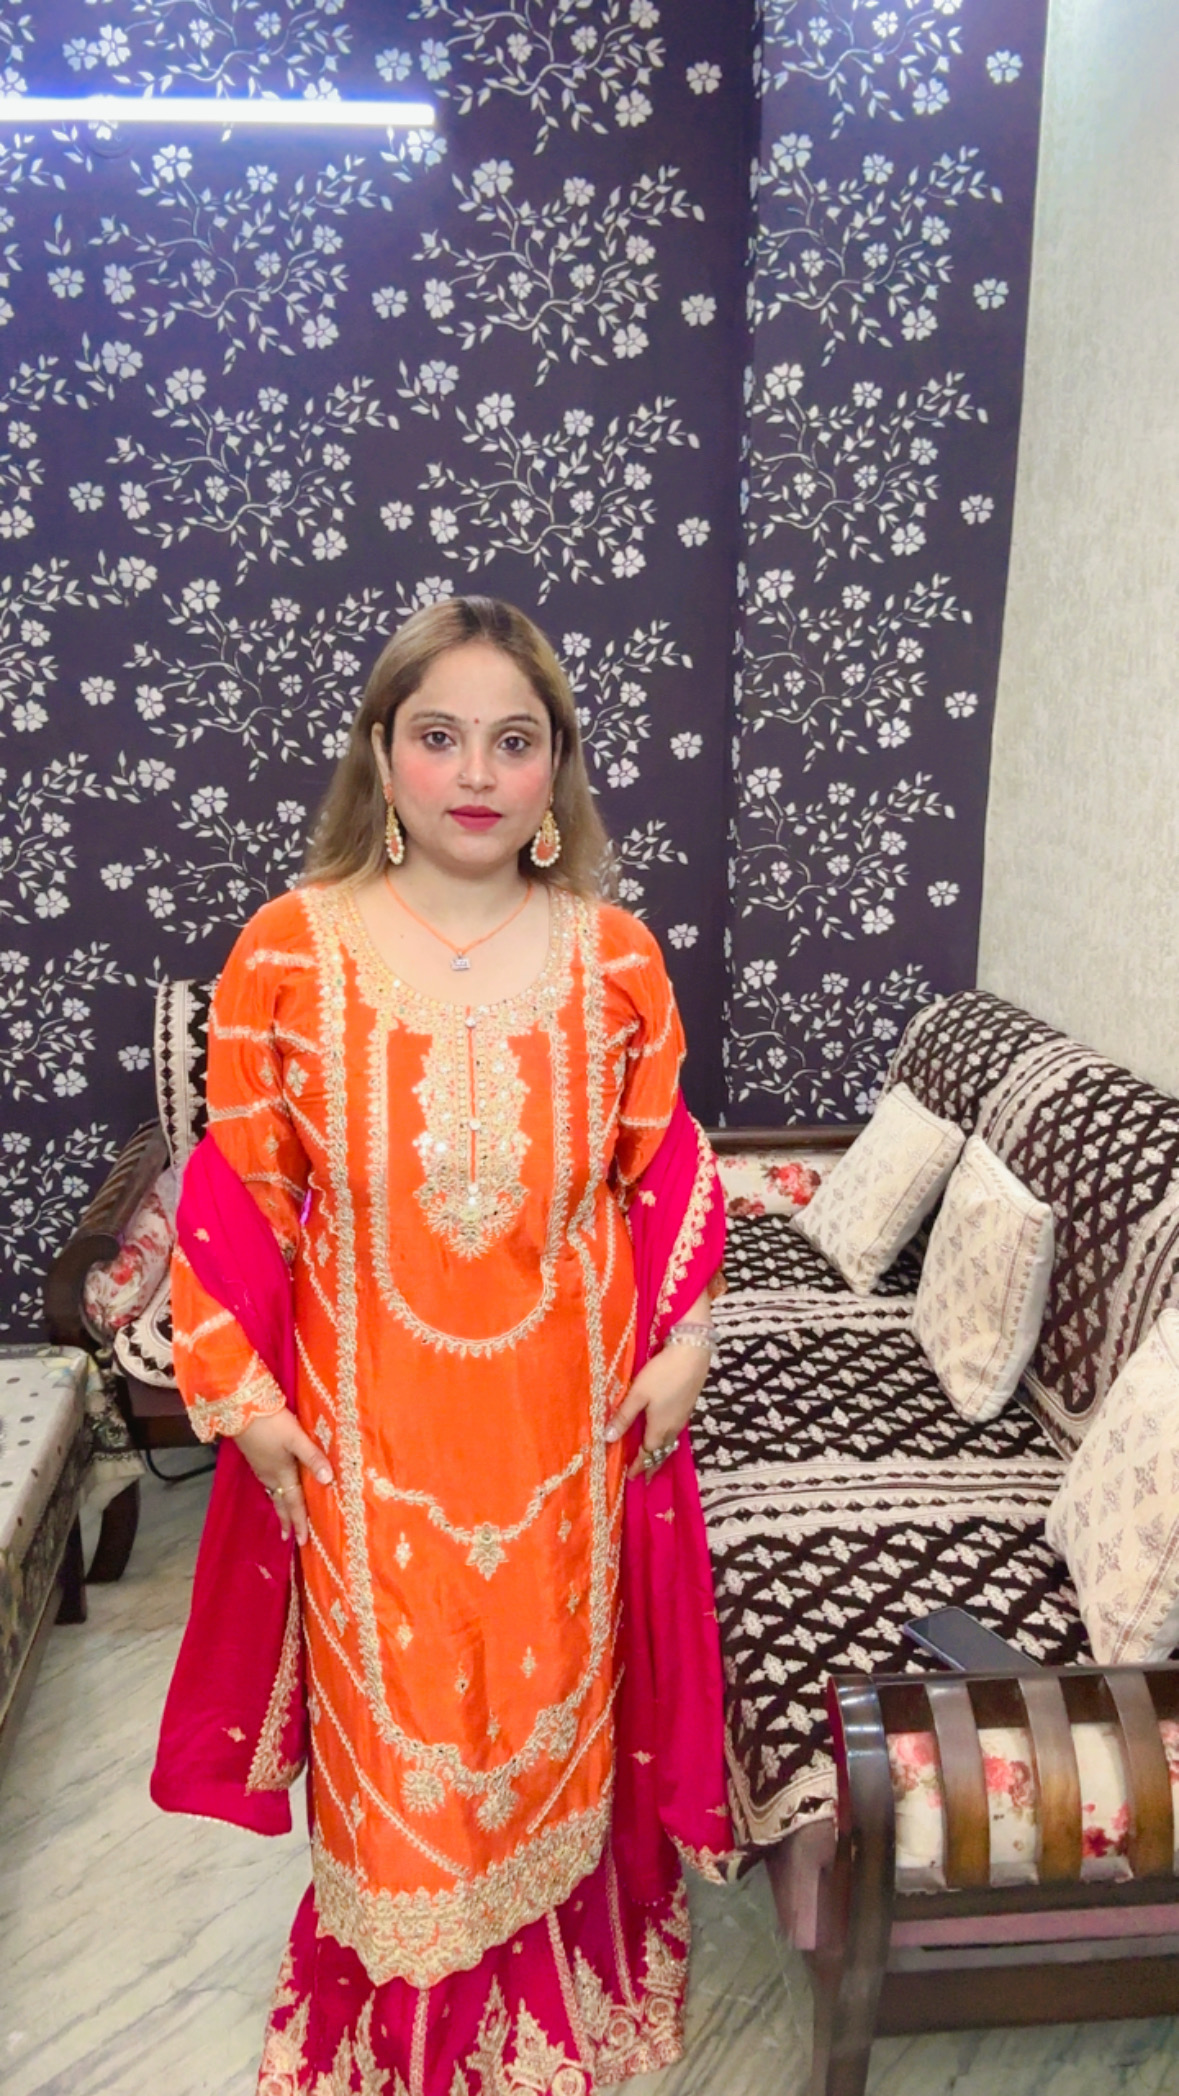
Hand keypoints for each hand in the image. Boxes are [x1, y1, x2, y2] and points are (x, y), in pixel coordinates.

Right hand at [235, 1409, 333, 1545]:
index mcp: (282, 1473)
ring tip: (284, 1517)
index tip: (302, 1542)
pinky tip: (274, 1486)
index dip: (299, 1522)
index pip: (293, 1503)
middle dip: (287, 1520)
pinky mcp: (255, 1457)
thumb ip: (312, 1457)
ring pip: (272, 1492)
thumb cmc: (271, 1423)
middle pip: (280, 1502)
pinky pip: (266, 1482)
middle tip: (289, 1537)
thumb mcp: (296, 1438)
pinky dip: (273, 1492)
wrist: (240, 1409)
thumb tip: (329, 1480)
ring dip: (280, 1507)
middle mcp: (270, 1474)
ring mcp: (260, 1466)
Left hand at [605, 1341, 710, 1479]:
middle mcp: (673, 1427)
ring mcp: (682, 1417)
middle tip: (644, 1476)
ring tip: (653, 1458)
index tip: (631, 1478)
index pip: (648, 1454)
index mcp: (659, 1428)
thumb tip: (608, 1439)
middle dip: (652, 1464)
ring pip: (670, 1442)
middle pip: (662, 1451)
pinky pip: (675, 1432)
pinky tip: (663, 1432)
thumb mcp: (638, 1395)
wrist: (692, 1355)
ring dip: (661, 1453)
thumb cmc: (662, 1374)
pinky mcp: (687, 1407)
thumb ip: (624, 1417)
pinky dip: (666, 1440)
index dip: (639, 1466)